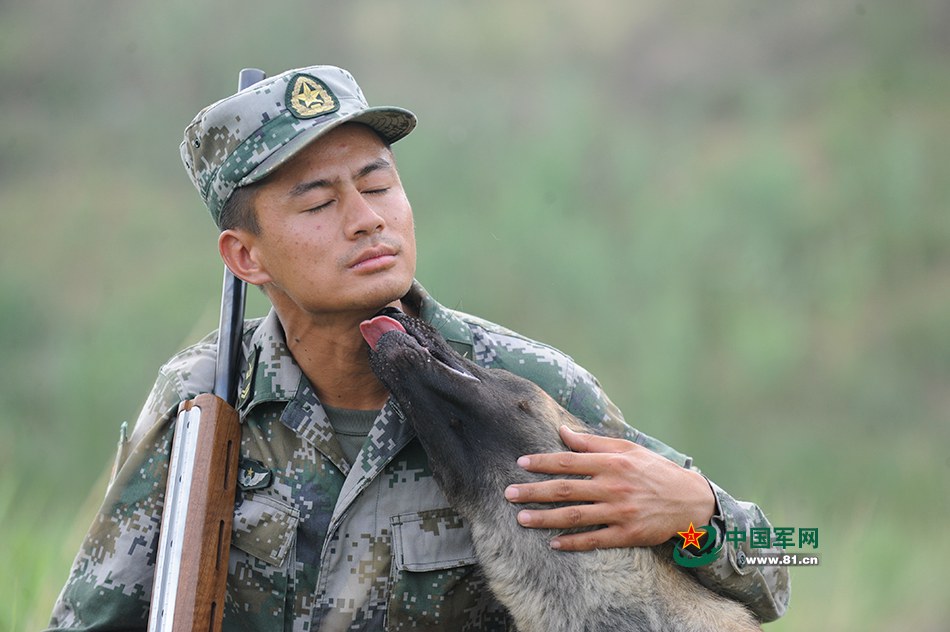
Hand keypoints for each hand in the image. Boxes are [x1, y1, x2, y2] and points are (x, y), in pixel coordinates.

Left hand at [503, 426, 715, 550]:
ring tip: (521, 519)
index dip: (543, 462)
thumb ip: (594, 443)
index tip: (520, 464)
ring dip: (545, 518)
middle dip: (534, 491)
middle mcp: (613, 486)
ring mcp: (619, 512)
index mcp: (612, 463)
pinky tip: (552, 542)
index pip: (569, 461)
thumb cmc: (655, 470)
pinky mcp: (627, 535)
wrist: (690, 500)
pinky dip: (572, 542)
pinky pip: (594, 540)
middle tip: (508, 493)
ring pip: (575, 516)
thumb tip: (563, 432)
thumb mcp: (629, 449)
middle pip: (566, 489)